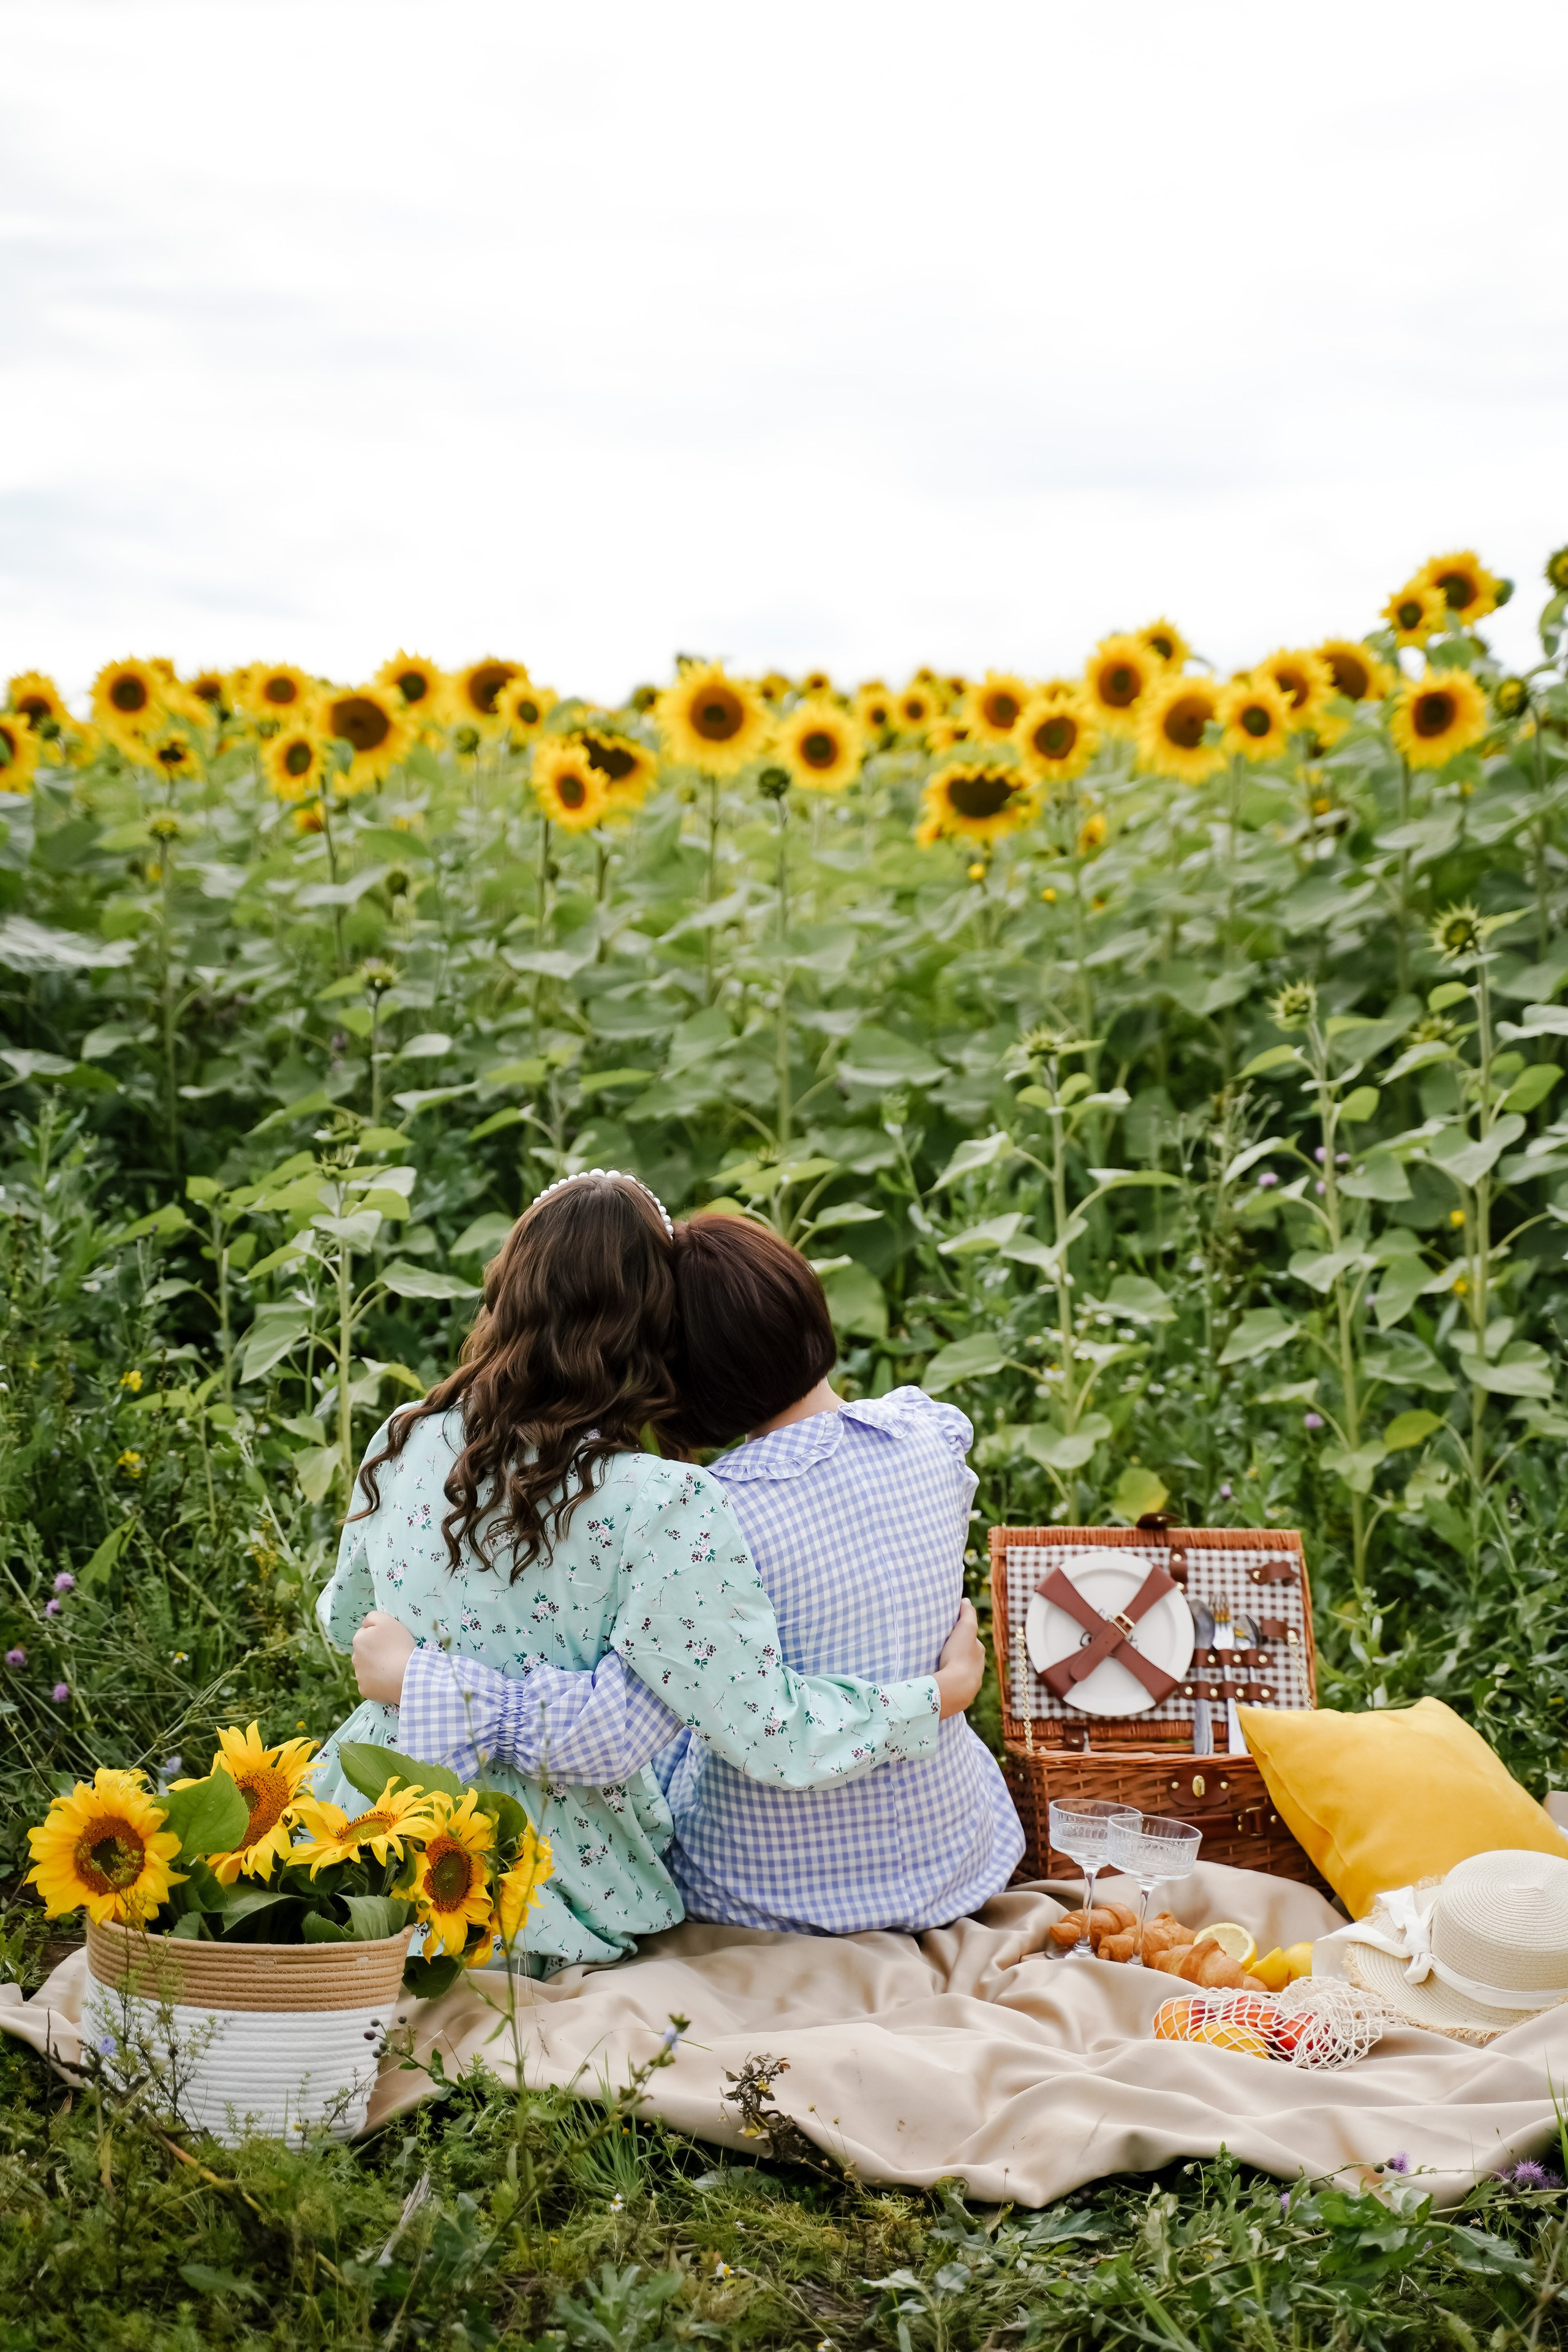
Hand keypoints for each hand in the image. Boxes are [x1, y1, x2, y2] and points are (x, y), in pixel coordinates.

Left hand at [352, 1610, 416, 1705]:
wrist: (406, 1675)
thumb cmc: (398, 1645)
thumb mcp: (388, 1621)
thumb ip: (373, 1617)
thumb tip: (364, 1624)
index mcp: (359, 1640)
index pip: (366, 1635)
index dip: (379, 1637)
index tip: (390, 1641)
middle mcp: (354, 1658)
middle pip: (365, 1652)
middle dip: (376, 1652)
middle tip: (393, 1654)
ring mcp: (359, 1676)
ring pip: (367, 1668)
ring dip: (377, 1667)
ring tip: (393, 1668)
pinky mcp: (365, 1690)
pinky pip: (371, 1683)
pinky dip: (378, 1682)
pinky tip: (389, 1680)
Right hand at [934, 1599, 984, 1719]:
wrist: (956, 1687)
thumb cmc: (960, 1656)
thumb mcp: (965, 1628)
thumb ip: (967, 1613)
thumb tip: (966, 1600)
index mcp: (979, 1653)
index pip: (972, 1641)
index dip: (962, 1635)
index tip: (951, 1634)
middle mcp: (977, 1669)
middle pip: (967, 1658)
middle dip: (958, 1654)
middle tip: (942, 1650)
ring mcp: (969, 1684)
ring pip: (961, 1673)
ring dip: (952, 1670)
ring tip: (939, 1667)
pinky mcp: (960, 1697)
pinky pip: (954, 1686)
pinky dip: (949, 1683)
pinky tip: (940, 1682)